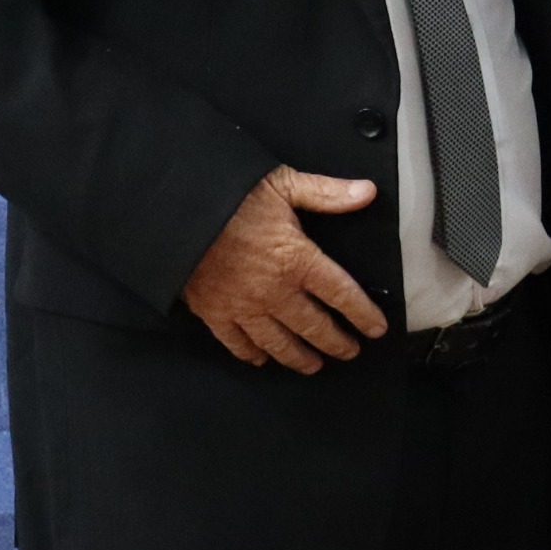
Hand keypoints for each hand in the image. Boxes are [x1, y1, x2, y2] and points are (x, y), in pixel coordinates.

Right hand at [181, 166, 389, 371]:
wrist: (174, 212)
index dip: (363, 314)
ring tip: (314, 365)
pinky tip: (262, 359)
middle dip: (336, 342)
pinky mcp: (214, 312)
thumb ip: (327, 193)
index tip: (376, 328)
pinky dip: (252, 354)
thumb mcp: (283, 184)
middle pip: (314, 326)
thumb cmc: (228, 195)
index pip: (342, 294)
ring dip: (299, 357)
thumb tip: (366, 192)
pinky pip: (237, 343)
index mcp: (297, 259)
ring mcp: (243, 306)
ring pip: (279, 342)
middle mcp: (274, 290)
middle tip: (349, 352)